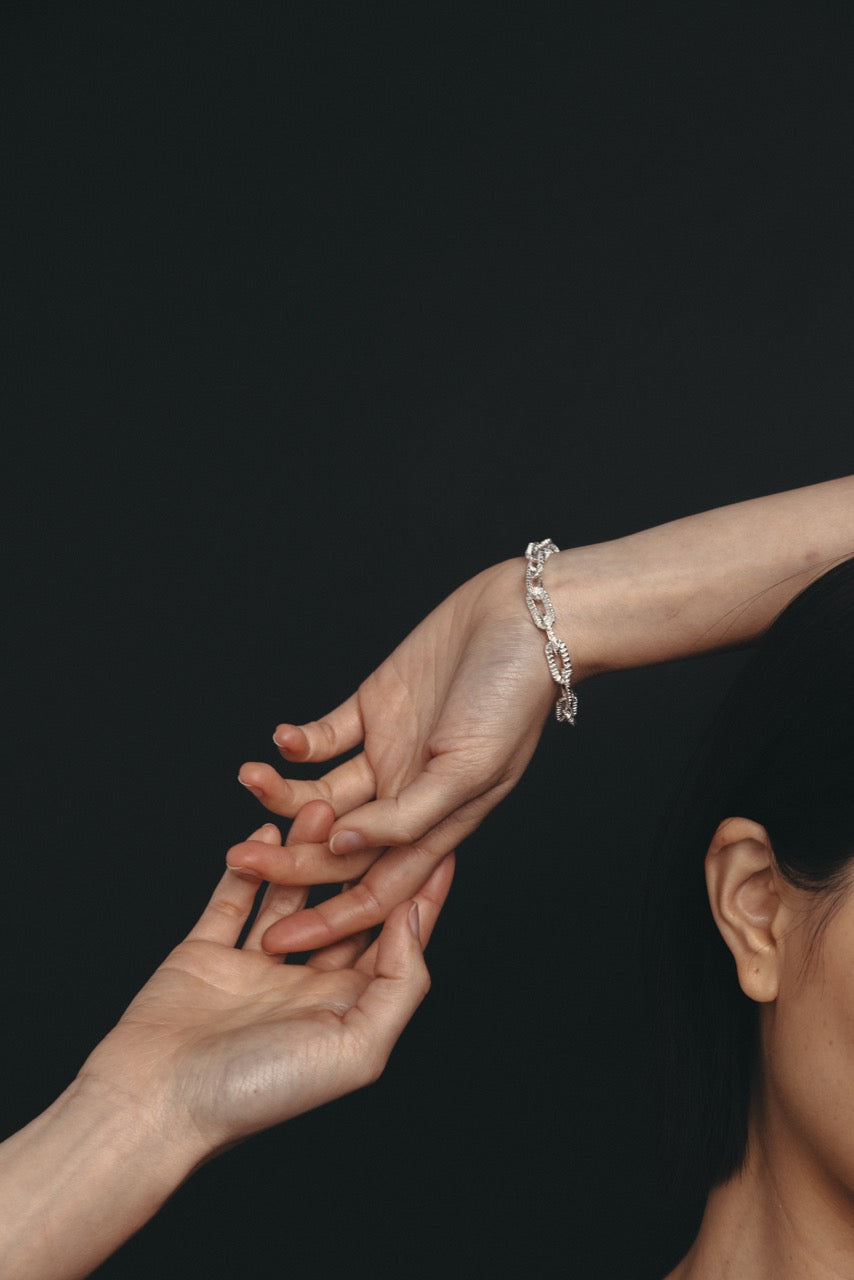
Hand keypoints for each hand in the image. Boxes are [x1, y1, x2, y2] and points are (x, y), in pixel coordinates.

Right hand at [79, 803, 453, 1158]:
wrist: (155, 1104)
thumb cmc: (256, 1092)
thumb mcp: (356, 1050)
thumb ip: (397, 985)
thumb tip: (414, 920)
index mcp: (345, 1013)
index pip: (395, 945)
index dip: (420, 898)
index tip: (440, 848)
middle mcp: (304, 988)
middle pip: (343, 912)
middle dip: (362, 864)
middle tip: (379, 811)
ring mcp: (253, 969)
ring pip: (290, 897)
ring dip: (307, 853)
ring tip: (322, 806)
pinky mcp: (205, 955)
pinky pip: (233, 899)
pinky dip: (250, 865)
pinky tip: (267, 830)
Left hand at [234, 559, 556, 952]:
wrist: (522, 620)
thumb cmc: (511, 700)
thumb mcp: (468, 771)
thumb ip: (407, 818)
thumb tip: (344, 849)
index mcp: (437, 828)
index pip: (374, 892)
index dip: (327, 921)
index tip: (276, 940)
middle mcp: (406, 799)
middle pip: (335, 848)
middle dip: (286, 859)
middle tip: (237, 857)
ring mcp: (387, 755)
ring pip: (321, 794)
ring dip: (282, 794)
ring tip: (251, 776)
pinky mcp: (373, 710)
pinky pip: (325, 738)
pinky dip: (299, 743)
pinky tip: (282, 739)